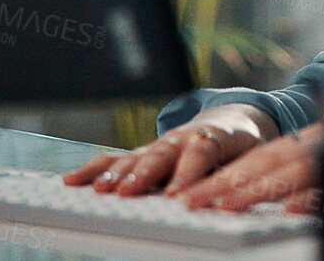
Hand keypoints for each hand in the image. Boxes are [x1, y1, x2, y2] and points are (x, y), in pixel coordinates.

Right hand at [62, 103, 278, 197]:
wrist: (231, 123)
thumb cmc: (242, 149)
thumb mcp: (251, 160)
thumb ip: (237, 177)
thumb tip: (230, 201)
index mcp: (216, 137)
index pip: (201, 153)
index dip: (188, 172)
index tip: (176, 195)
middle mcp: (182, 138)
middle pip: (162, 153)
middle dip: (144, 174)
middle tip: (129, 192)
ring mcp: (159, 146)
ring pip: (135, 157)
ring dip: (117, 175)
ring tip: (102, 191)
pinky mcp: (142, 154)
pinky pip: (114, 159)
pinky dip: (93, 169)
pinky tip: (72, 180)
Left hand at [177, 123, 323, 212]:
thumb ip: (293, 175)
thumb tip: (261, 196)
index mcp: (313, 140)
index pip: (262, 157)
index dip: (226, 173)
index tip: (193, 193)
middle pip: (271, 162)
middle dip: (229, 183)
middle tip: (194, 202)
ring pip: (297, 171)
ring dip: (260, 189)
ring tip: (226, 206)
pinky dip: (315, 196)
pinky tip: (291, 209)